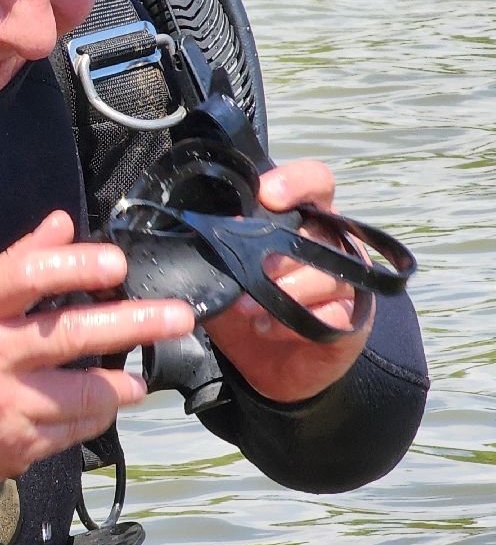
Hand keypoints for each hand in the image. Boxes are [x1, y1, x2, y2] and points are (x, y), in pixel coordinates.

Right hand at [0, 210, 193, 496]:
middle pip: (72, 333)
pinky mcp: (19, 446)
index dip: (74, 265)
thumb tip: (61, 223)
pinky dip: (96, 414)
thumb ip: (13, 264)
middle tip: (177, 315)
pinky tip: (102, 405)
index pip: (24, 277)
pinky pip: (76, 430)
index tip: (115, 263)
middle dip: (134, 322)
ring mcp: (6, 405)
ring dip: (122, 383)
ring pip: (86, 392)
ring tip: (136, 378)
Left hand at [203, 159, 373, 402]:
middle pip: (316, 229)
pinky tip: (267, 327)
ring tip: (245, 307)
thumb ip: (216, 245)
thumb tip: (193, 229)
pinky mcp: (352, 320)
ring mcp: (347, 280)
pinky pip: (333, 315)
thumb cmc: (243, 301)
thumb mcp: (221, 269)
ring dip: (281, 291)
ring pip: (327, 273)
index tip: (266, 196)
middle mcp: (330, 242)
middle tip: (248, 269)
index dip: (295, 182)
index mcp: (302, 216)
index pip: (315, 181)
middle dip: (276, 251)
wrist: (262, 363)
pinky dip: (295, 323)